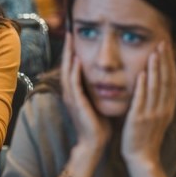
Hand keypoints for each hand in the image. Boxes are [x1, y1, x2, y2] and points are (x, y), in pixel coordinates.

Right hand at [60, 33, 110, 154]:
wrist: (94, 144)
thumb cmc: (98, 126)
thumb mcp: (97, 103)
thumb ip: (99, 91)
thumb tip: (109, 79)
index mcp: (75, 92)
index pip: (73, 67)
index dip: (74, 52)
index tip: (77, 38)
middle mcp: (70, 93)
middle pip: (66, 65)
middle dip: (68, 48)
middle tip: (70, 32)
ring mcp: (71, 97)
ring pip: (67, 71)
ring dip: (69, 55)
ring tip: (71, 40)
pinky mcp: (76, 103)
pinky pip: (73, 83)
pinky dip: (74, 70)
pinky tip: (77, 60)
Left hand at [121, 41, 175, 167]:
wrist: (141, 157)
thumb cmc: (146, 135)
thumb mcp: (158, 115)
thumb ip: (158, 99)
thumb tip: (158, 80)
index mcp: (168, 107)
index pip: (172, 80)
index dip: (171, 63)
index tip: (168, 47)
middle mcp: (163, 109)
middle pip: (166, 81)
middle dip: (165, 61)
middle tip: (162, 43)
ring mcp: (152, 114)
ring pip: (156, 88)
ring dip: (155, 69)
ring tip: (153, 53)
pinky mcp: (138, 120)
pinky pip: (141, 101)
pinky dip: (142, 87)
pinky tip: (140, 74)